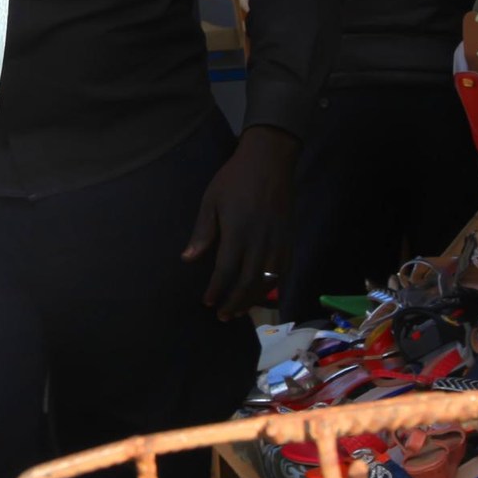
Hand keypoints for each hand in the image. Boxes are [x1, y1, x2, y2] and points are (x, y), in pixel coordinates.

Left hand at [181, 124, 297, 319]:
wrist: (270, 161)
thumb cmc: (234, 179)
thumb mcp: (211, 201)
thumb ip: (203, 232)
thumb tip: (188, 259)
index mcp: (238, 233)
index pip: (226, 271)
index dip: (217, 290)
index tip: (207, 302)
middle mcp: (261, 243)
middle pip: (248, 283)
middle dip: (234, 302)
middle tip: (222, 316)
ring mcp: (278, 243)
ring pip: (268, 282)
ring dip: (253, 300)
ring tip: (239, 311)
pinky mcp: (289, 240)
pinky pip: (283, 272)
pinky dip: (272, 288)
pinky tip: (262, 294)